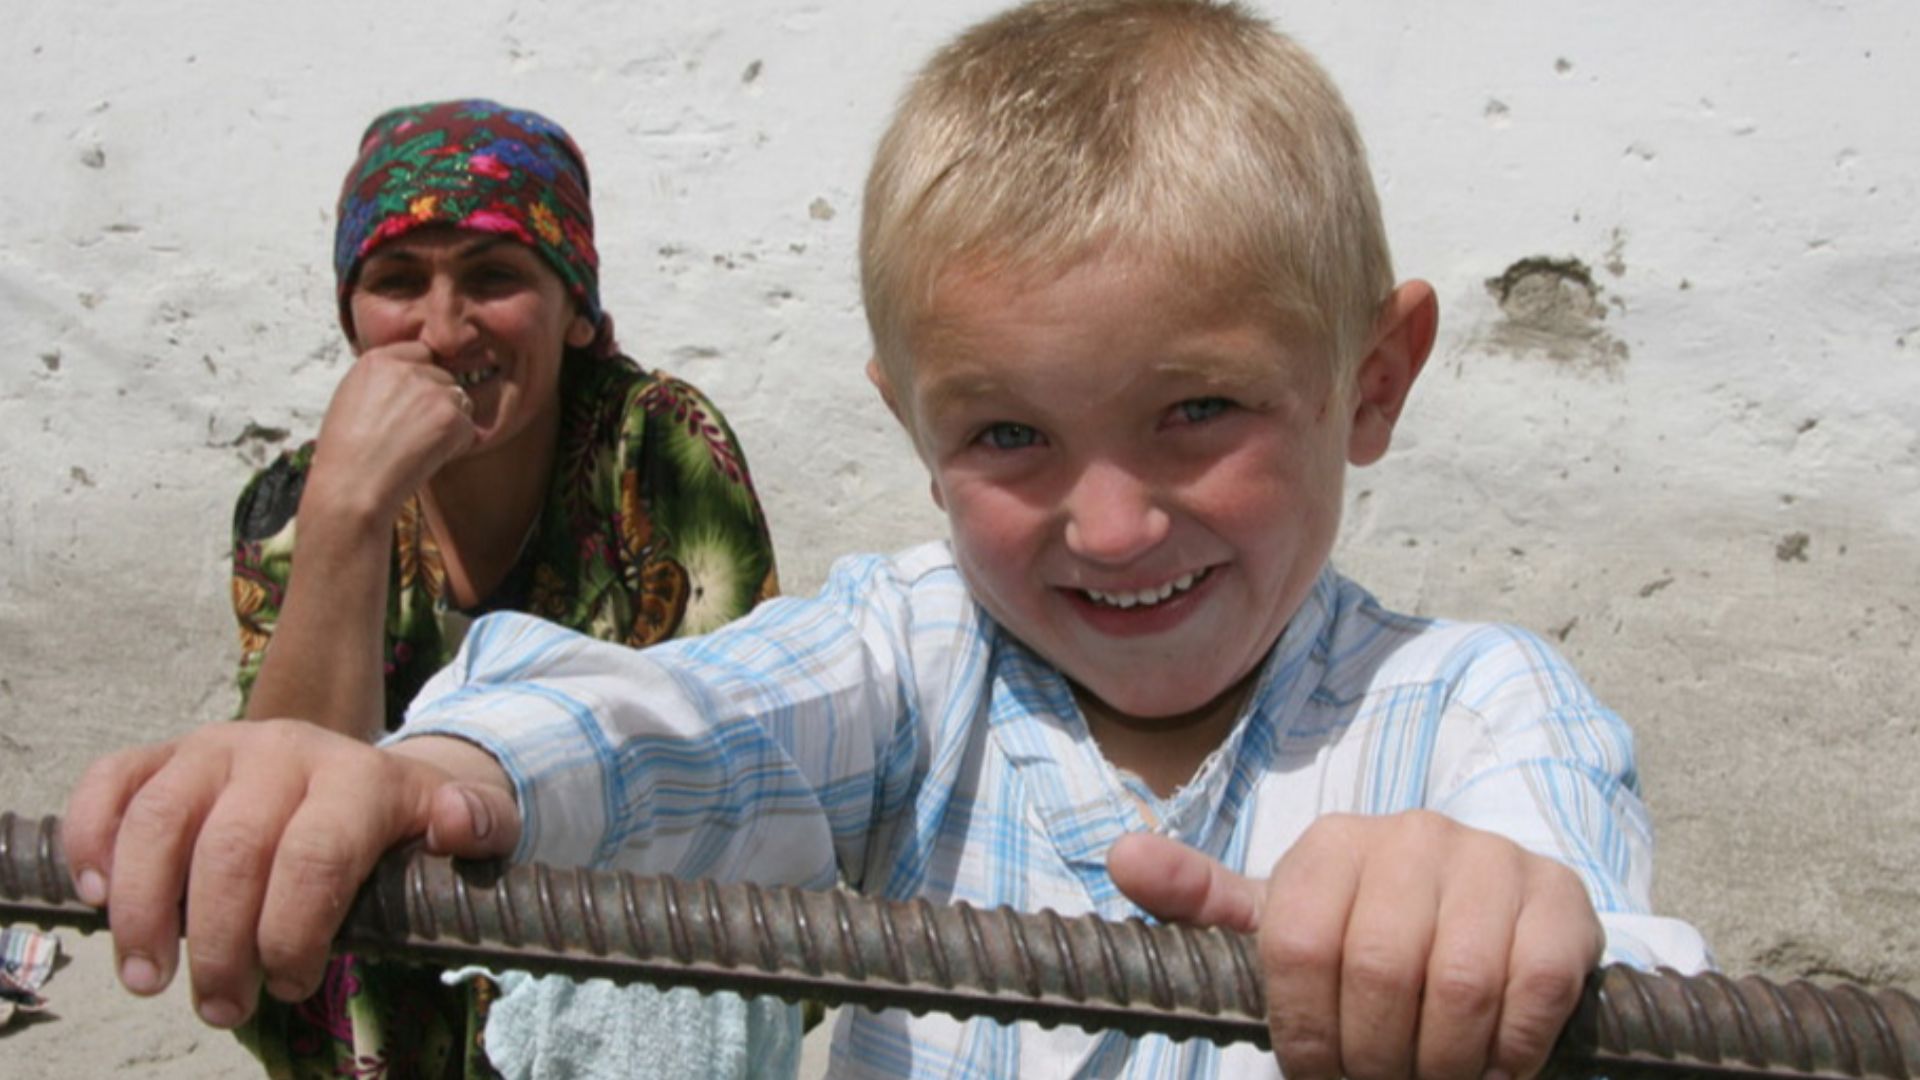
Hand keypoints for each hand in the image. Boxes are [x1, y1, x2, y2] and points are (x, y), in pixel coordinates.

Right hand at [62, 722, 518, 1028]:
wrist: (356, 773)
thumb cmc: (401, 823)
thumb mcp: (466, 824)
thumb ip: (479, 826)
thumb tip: (457, 824)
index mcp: (357, 776)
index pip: (316, 855)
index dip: (294, 932)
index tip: (290, 985)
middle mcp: (282, 751)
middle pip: (232, 851)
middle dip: (221, 944)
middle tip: (222, 1007)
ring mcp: (215, 748)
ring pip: (160, 822)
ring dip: (142, 909)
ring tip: (148, 978)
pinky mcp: (164, 754)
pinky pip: (111, 784)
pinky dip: (91, 840)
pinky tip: (93, 899)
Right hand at [307, 341, 477, 521]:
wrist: (351, 487)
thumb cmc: (346, 453)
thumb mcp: (353, 398)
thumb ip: (384, 381)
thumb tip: (412, 380)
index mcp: (378, 360)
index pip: (420, 353)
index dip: (422, 378)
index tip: (415, 402)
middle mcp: (406, 369)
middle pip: (443, 377)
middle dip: (436, 402)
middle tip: (412, 434)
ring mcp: (432, 391)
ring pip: (459, 401)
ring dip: (448, 422)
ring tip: (416, 446)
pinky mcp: (451, 417)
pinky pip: (468, 428)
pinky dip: (455, 445)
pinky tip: (426, 458)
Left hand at [1109, 812, 1601, 1079]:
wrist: (1490, 914)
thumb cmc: (1368, 931)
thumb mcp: (1284, 919)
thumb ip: (1203, 903)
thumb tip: (1122, 858)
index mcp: (1331, 843)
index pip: (1296, 945)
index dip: (1305, 1033)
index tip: (1317, 1073)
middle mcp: (1411, 835)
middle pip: (1379, 972)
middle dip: (1376, 1055)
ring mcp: (1491, 860)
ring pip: (1458, 987)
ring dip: (1441, 1063)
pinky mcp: (1560, 900)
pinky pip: (1530, 992)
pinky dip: (1506, 1053)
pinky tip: (1490, 1067)